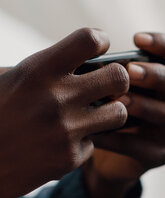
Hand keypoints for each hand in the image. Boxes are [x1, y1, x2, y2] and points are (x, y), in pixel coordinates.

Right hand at [0, 28, 128, 197]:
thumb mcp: (12, 78)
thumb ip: (48, 68)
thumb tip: (88, 62)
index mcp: (39, 70)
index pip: (90, 39)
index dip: (100, 40)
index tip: (97, 50)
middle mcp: (57, 98)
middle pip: (119, 77)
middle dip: (117, 80)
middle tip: (106, 86)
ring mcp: (65, 130)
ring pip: (119, 113)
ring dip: (109, 113)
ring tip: (92, 115)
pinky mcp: (69, 158)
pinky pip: (93, 143)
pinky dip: (82, 142)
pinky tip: (62, 143)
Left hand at [83, 33, 164, 197]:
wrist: (106, 154)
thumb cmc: (112, 109)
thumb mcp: (114, 87)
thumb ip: (114, 75)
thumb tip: (95, 62)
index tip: (137, 38)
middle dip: (160, 75)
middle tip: (130, 71)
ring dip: (146, 105)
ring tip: (119, 101)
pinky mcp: (159, 156)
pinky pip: (144, 147)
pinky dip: (120, 138)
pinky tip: (97, 132)